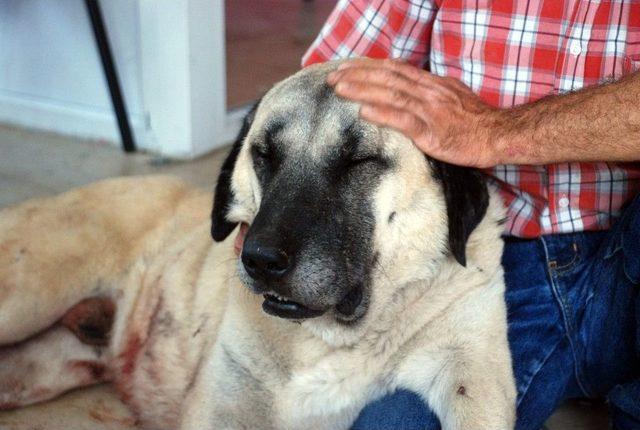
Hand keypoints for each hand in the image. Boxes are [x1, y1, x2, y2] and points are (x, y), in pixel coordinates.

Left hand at [327, 59, 503, 167]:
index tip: (347, 66)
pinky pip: (404, 120)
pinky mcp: (432, 132)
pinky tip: (364, 112)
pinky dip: (383, 114)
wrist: (499, 134)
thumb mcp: (451, 96)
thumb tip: (407, 89)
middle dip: (357, 75)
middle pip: (387, 78)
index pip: (394, 69)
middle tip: (332, 76)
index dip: (369, 67)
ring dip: (363, 90)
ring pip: (391, 95)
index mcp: (431, 83)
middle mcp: (428, 92)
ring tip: (340, 88)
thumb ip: (428, 92)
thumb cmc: (475, 120)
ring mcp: (430, 111)